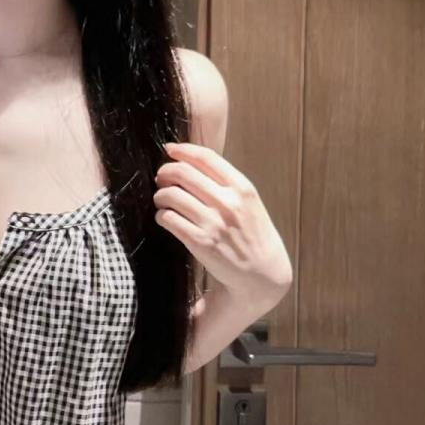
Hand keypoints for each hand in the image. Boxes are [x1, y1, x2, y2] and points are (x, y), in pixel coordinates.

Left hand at [153, 140, 292, 308]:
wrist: (264, 274)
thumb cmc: (253, 235)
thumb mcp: (249, 203)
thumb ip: (225, 183)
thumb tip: (189, 163)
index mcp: (242, 188)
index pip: (206, 157)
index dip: (182, 150)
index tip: (170, 149)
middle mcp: (228, 202)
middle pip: (182, 172)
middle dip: (165, 172)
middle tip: (161, 178)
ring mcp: (213, 222)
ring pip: (170, 195)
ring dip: (160, 195)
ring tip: (162, 200)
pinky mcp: (200, 242)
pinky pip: (168, 219)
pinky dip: (161, 215)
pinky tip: (166, 218)